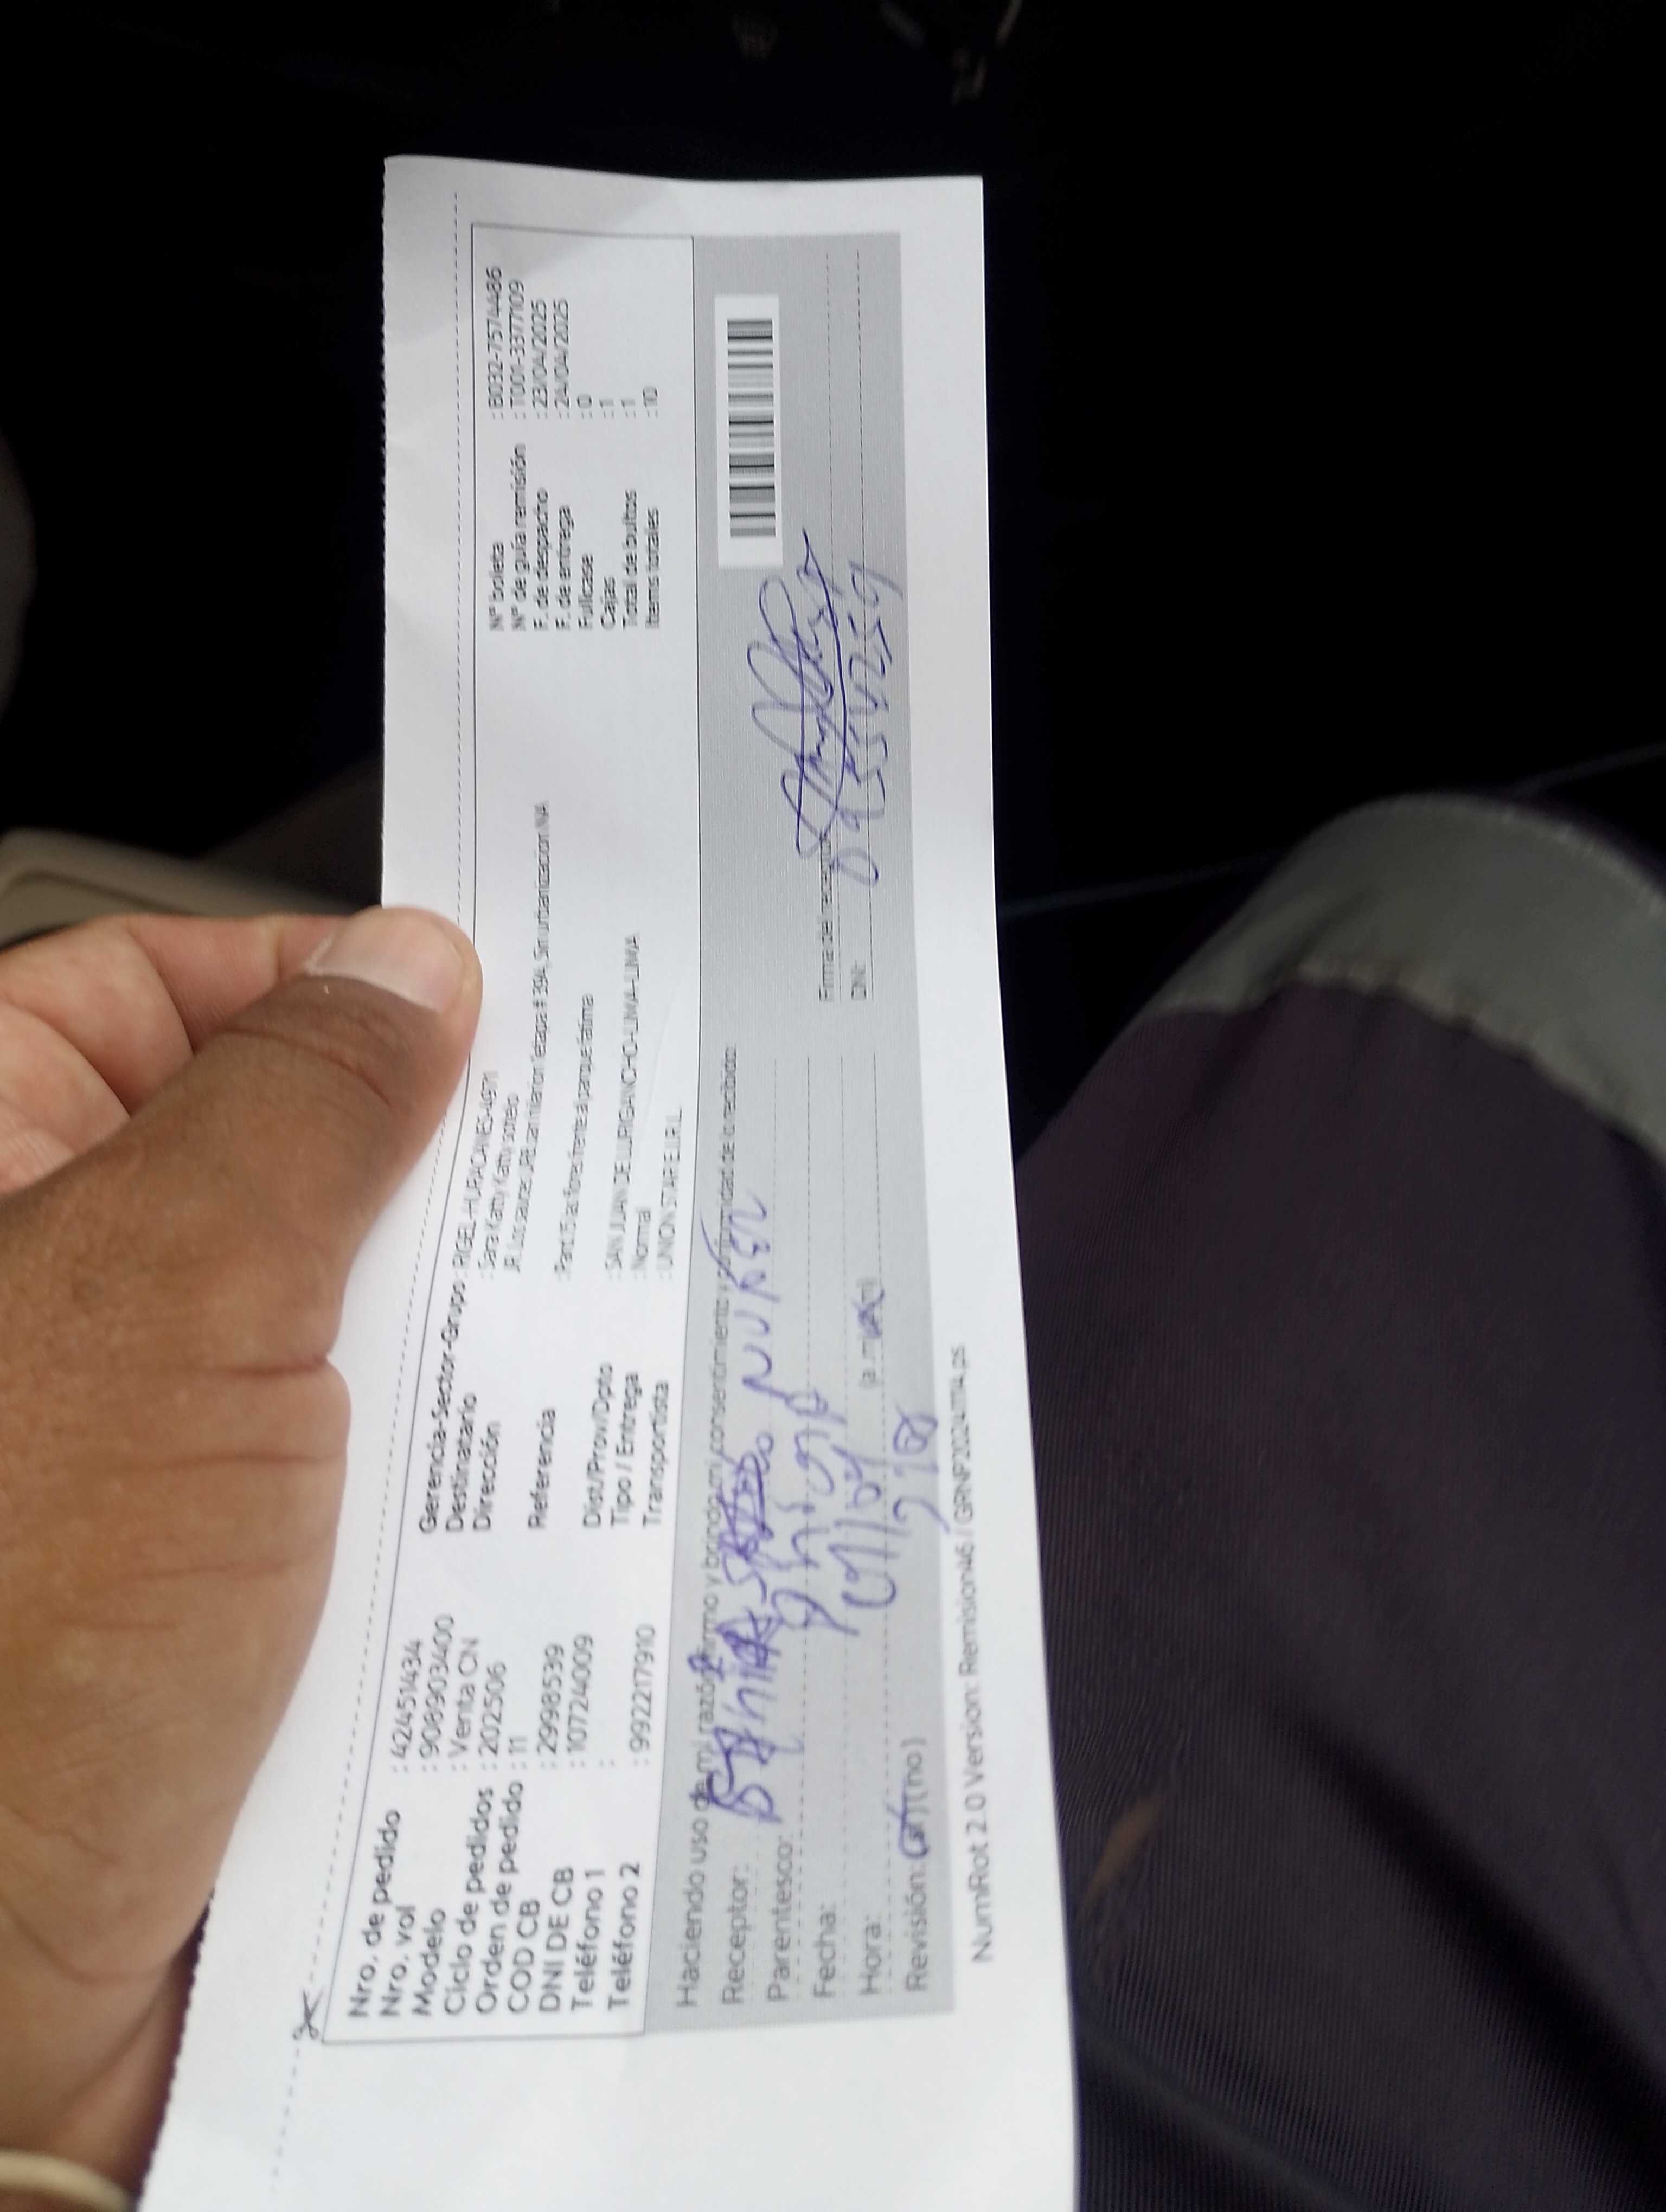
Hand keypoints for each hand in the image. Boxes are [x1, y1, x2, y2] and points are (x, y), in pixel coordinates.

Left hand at [0, 907, 480, 2196]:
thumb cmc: (3, 1642)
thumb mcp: (172, 1303)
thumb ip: (300, 1111)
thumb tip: (411, 968)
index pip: (154, 996)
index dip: (322, 982)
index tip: (482, 999)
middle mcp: (52, 1305)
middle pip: (269, 1157)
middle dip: (426, 1170)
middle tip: (581, 1166)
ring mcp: (140, 1445)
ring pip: (330, 1319)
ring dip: (449, 1328)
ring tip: (576, 1329)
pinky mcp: (219, 1573)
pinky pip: (356, 1463)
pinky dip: (443, 1456)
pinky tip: (532, 1468)